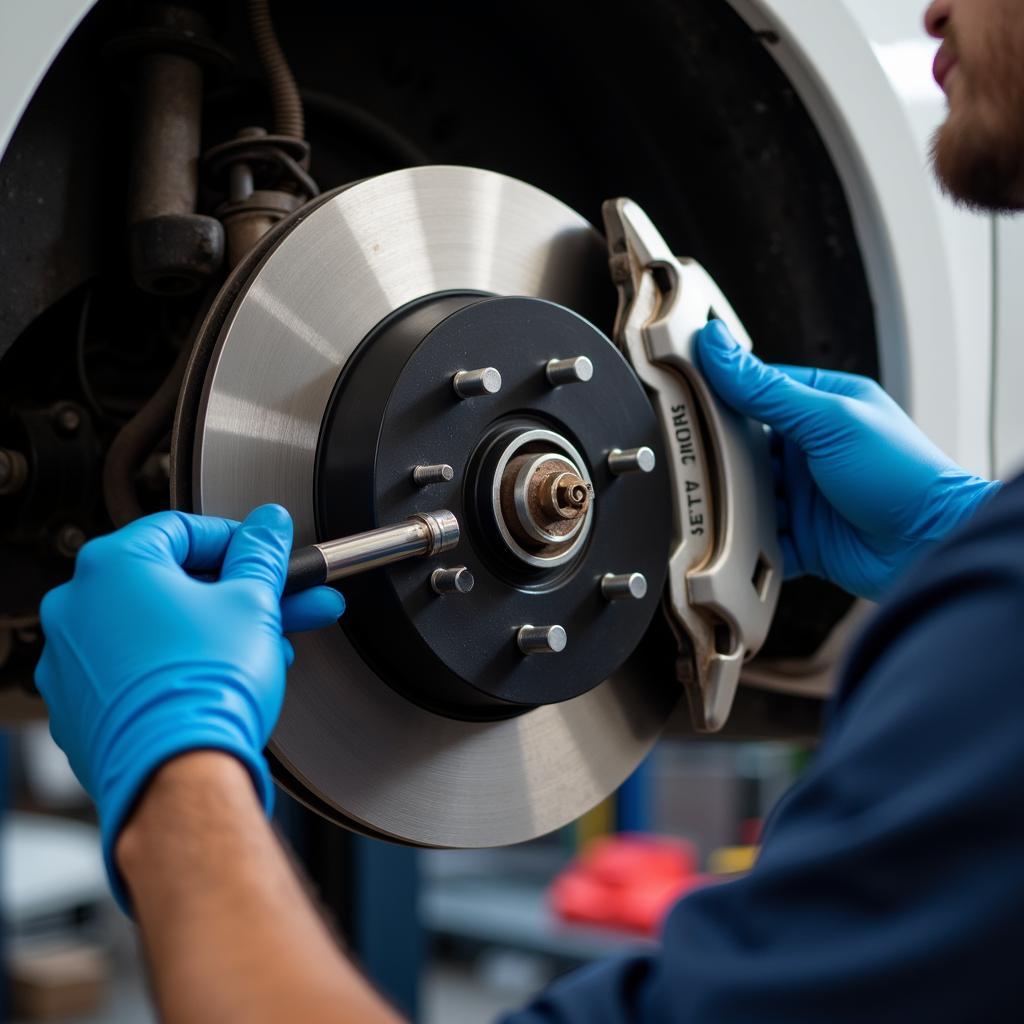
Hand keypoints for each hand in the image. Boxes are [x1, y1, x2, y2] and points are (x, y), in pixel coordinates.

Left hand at [34, 505, 344, 908]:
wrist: (178, 775)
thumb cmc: (203, 689)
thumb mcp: (252, 602)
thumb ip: (260, 554)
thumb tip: (267, 527)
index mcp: (113, 566)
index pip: (184, 530)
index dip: (238, 540)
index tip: (266, 554)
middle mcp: (78, 608)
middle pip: (175, 582)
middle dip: (242, 593)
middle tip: (288, 600)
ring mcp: (74, 663)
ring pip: (161, 629)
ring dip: (218, 631)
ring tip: (272, 645)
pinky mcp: (83, 710)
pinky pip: (140, 671)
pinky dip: (182, 666)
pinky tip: (229, 676)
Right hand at [696, 321, 999, 599]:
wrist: (932, 548)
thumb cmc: (902, 475)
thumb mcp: (829, 420)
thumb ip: (767, 388)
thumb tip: (718, 346)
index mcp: (823, 408)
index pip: (757, 392)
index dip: (720, 395)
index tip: (681, 395)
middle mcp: (812, 451)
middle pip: (746, 448)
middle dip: (722, 457)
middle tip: (688, 457)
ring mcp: (806, 496)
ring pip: (748, 495)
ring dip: (732, 503)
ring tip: (712, 503)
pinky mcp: (803, 538)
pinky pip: (761, 540)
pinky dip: (746, 544)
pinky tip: (733, 541)